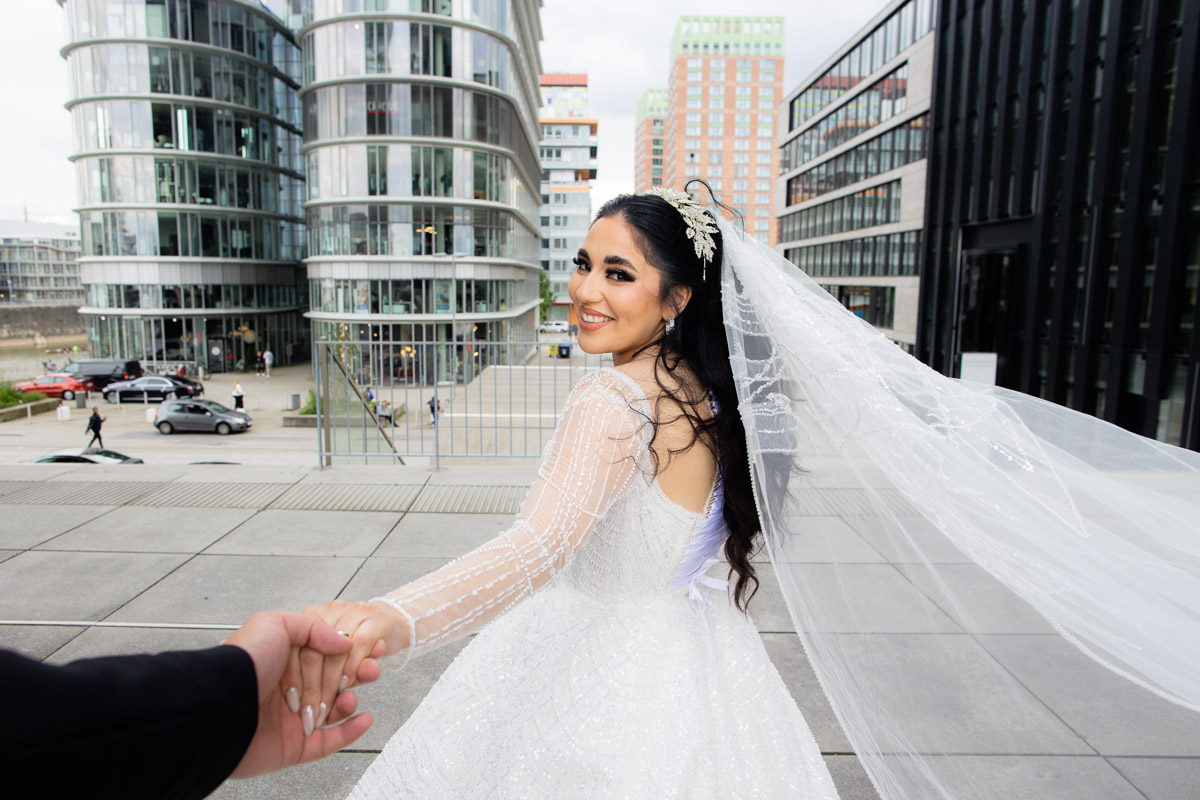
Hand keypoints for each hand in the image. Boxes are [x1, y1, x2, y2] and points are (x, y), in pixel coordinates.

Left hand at [224, 610, 377, 778]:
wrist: (220, 704)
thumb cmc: (242, 663)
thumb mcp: (275, 624)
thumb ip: (312, 627)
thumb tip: (342, 642)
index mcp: (281, 663)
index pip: (323, 658)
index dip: (345, 654)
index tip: (366, 650)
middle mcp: (285, 690)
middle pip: (330, 684)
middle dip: (352, 678)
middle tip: (369, 671)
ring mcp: (290, 719)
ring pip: (332, 712)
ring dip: (349, 703)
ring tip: (352, 696)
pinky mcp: (294, 746)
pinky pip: (329, 742)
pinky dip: (350, 731)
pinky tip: (364, 717)